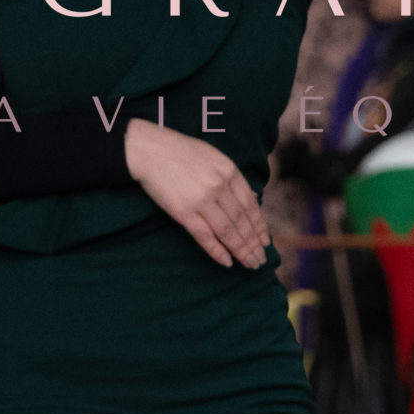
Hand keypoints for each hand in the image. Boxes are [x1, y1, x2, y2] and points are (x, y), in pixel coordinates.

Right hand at [125, 119, 268, 267]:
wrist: (149, 150)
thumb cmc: (181, 151)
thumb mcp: (214, 157)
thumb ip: (232, 178)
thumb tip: (253, 198)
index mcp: (229, 171)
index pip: (250, 205)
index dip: (259, 226)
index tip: (265, 242)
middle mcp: (219, 186)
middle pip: (241, 221)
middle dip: (253, 243)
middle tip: (260, 260)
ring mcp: (202, 200)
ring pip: (227, 231)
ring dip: (241, 250)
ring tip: (250, 264)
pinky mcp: (183, 212)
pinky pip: (204, 236)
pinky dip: (217, 251)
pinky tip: (227, 262)